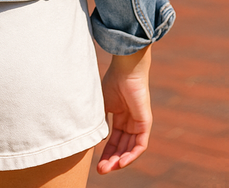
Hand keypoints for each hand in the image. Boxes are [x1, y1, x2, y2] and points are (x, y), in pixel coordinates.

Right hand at [97, 45, 151, 174]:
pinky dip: (131, 155)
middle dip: (111, 160)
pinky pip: (140, 144)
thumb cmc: (112, 81)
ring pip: (130, 149)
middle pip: (121, 147)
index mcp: (119, 115)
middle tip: (100, 171)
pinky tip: (121, 162)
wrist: (125, 70)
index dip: (105, 152)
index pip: (113, 140)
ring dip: (120, 161)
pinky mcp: (145, 123)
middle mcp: (129, 121)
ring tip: (108, 169)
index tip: (96, 164)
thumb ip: (99, 121)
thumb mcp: (101, 105)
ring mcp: (138, 123)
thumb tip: (95, 139)